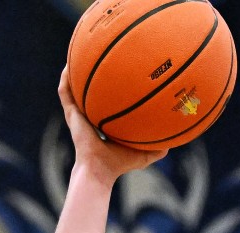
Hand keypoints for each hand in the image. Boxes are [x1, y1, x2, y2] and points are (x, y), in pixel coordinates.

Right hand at [58, 68, 166, 183]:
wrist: (100, 169)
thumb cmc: (120, 165)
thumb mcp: (144, 154)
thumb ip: (158, 148)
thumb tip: (174, 142)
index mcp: (105, 124)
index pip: (109, 105)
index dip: (113, 92)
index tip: (121, 77)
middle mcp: (91, 117)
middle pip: (92, 93)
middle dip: (94, 78)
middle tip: (100, 60)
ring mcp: (79, 115)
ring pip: (74, 89)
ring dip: (75, 73)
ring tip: (79, 54)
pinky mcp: (71, 115)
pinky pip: (65, 93)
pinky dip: (66, 79)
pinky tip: (68, 65)